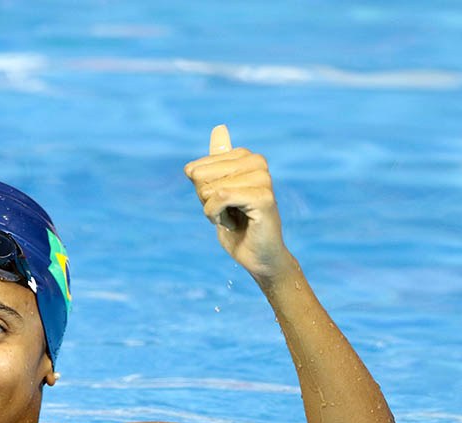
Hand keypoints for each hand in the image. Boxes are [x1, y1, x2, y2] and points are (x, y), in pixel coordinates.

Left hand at [184, 125, 290, 282]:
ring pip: (211, 188)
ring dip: (213, 210)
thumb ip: (216, 163)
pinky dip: (216, 215)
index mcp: (246, 157)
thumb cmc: (237, 225)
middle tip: (226, 213)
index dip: (201, 193)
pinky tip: (231, 224)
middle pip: (202, 175)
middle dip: (205, 201)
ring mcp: (263, 178)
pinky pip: (221, 197)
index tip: (220, 204)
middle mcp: (257, 162)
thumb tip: (219, 127)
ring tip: (232, 218)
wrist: (256, 256)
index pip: (198, 168)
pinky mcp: (264, 197)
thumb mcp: (217, 191)